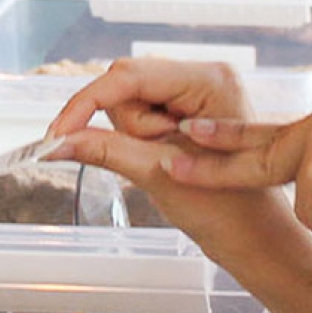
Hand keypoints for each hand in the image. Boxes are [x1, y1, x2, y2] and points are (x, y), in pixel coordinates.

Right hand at [45, 60, 301, 255]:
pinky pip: (141, 113)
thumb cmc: (226, 209)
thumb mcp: (156, 175)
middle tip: (146, 160)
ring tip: (163, 164)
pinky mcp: (188, 109)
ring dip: (133, 135)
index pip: (128, 75)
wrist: (256, 237)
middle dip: (124, 126)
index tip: (57, 133)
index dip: (86, 103)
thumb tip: (56, 142)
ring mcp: (197, 92)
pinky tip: (162, 159)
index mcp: (209, 80)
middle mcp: (205, 75)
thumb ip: (104, 149)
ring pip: (129, 101)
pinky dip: (139, 137)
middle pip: (126, 85)